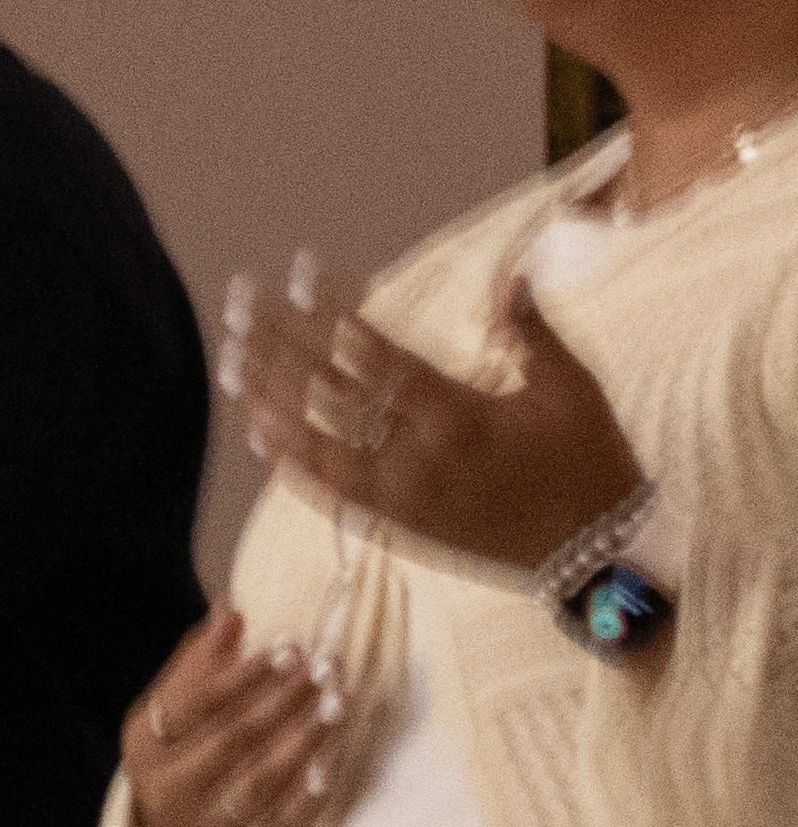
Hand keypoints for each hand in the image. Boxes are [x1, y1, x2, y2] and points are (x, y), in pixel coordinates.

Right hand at [114, 607, 350, 826]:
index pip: (197, 705)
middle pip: (233, 739)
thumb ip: (198, 665)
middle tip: (327, 669)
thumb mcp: (170, 715)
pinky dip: (308, 796)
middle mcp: (169, 790)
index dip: (245, 675)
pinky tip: (332, 764)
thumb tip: (229, 611)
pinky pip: (281, 826)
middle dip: (285, 701)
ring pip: (260, 780)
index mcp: (147, 748)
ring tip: (338, 704)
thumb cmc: (179, 762)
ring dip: (304, 740)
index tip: (290, 648)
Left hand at [226, 254, 645, 581]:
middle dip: (280, 343)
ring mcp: (402, 495)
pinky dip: (291, 462)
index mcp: (461, 415)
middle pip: (332, 391)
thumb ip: (536, 334)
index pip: (379, 353)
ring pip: (317, 442)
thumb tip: (511, 276)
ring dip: (269, 398)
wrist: (596, 555)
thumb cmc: (590, 463)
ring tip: (230, 359)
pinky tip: (257, 432)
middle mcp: (419, 456)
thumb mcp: (576, 391)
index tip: (298, 272)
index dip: (333, 310)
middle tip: (238, 305)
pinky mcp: (398, 526)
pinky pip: (332, 493)